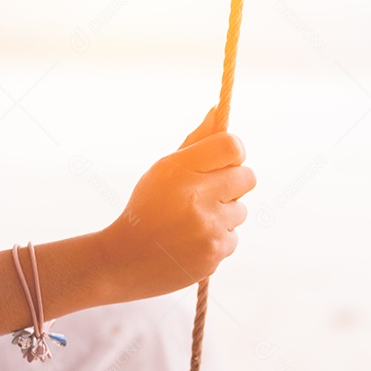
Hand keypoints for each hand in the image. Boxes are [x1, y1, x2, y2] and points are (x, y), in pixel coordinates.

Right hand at [99, 107, 255, 300]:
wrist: (124, 260)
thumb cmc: (147, 209)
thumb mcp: (163, 170)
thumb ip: (196, 142)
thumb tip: (219, 110)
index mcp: (180, 169)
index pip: (232, 146)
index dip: (233, 152)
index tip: (225, 161)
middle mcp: (197, 196)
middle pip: (247, 177)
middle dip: (234, 183)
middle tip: (210, 193)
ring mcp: (208, 227)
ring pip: (240, 211)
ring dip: (224, 215)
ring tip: (192, 223)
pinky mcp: (214, 252)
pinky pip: (233, 238)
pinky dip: (217, 240)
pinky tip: (191, 243)